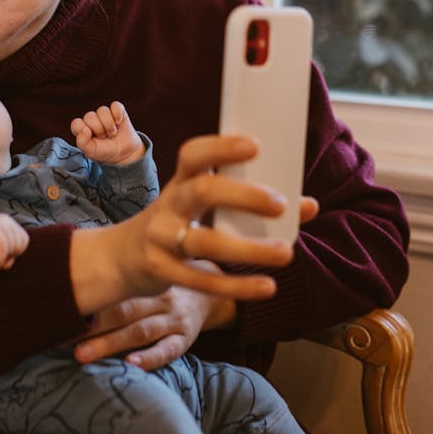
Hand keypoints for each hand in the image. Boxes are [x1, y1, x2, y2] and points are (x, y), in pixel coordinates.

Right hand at [0, 213, 29, 272]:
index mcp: (8, 223)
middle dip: (8, 256)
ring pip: (11, 248)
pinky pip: (3, 249)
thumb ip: (4, 254)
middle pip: (20, 245)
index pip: (23, 240)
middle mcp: (5, 221)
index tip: (0, 256)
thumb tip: (8, 263)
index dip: (15, 253)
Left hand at [70, 101, 144, 164]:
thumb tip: (84, 129)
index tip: (91, 139)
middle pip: (89, 116)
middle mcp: (92, 119)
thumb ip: (82, 143)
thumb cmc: (105, 152)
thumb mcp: (91, 152)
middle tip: (104, 138)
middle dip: (99, 130)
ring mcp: (104, 114)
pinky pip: (115, 106)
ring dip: (109, 125)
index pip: (76, 123)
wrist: (123, 153)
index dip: (84, 131)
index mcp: (82, 128)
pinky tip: (119, 123)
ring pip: (102, 110)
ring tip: (112, 133)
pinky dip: (118, 115)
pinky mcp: (117, 111)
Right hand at [70, 133, 303, 314]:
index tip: (255, 145)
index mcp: (180, 181)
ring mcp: (161, 239)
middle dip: (243, 196)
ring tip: (285, 253)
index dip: (222, 147)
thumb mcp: (202, 206)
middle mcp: (169, 205)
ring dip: (249, 248)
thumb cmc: (177, 224)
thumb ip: (250, 203)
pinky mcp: (161, 271)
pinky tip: (266, 287)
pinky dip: (237, 286)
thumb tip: (310, 205)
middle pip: (203, 192)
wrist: (121, 258)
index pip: (194, 155)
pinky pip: (201, 281)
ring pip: (205, 242)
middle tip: (280, 204)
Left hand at [73, 281, 235, 370]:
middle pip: (121, 312)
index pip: (111, 292)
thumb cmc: (166, 286)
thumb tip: (71, 284)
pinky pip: (169, 349)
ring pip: (140, 331)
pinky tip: (132, 365)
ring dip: (109, 343)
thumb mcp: (148, 274)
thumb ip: (119, 280)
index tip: (56, 315)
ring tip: (82, 355)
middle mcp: (158, 298)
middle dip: (90, 326)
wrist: (212, 290)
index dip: (85, 304)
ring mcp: (173, 318)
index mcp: (144, 281)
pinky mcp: (186, 338)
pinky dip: (151, 357)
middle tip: (60, 339)